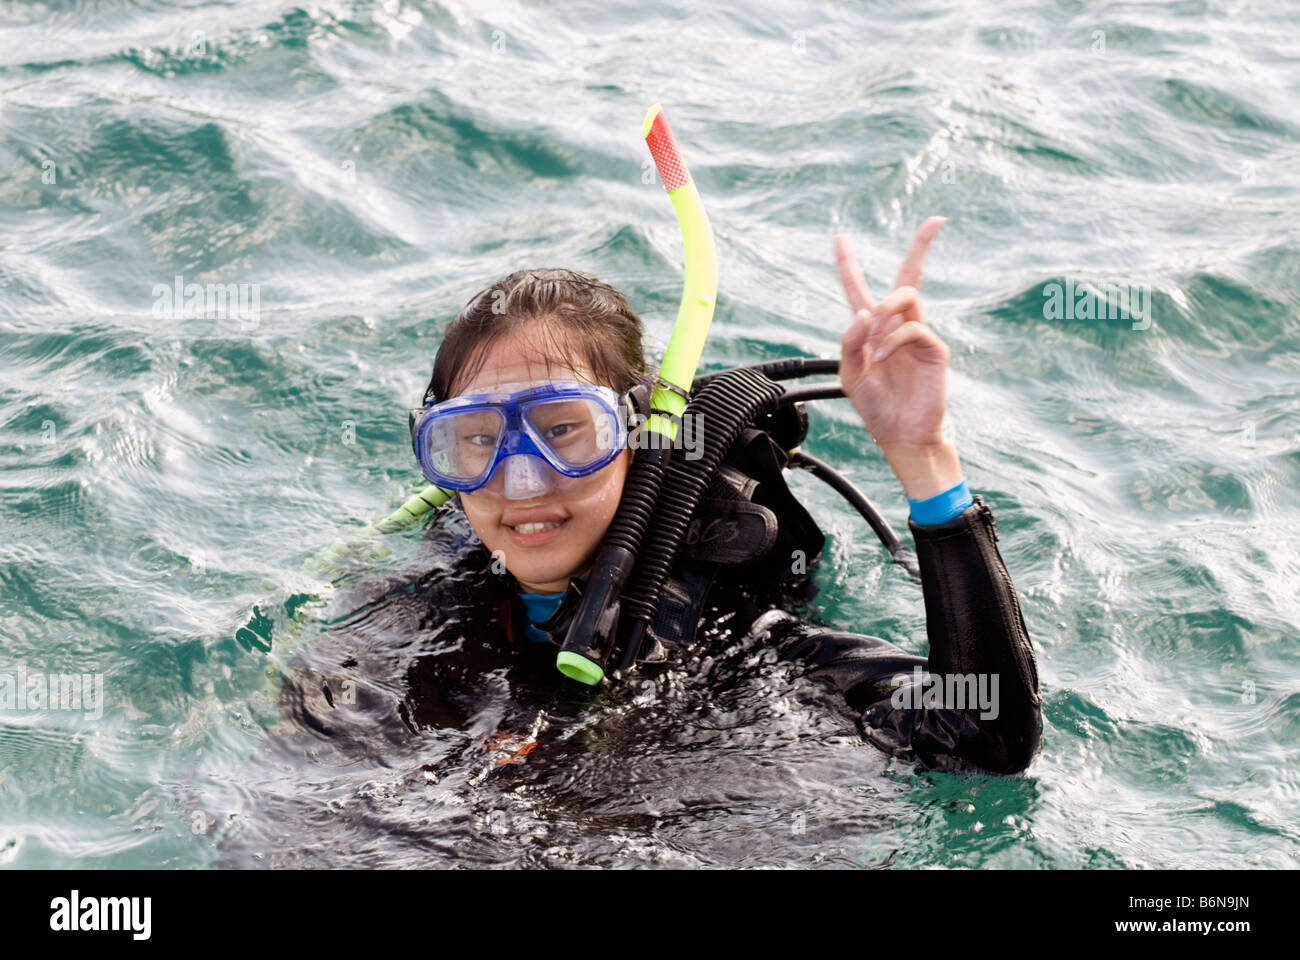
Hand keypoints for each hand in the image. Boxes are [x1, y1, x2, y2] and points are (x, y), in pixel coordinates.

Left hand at [834, 217, 961, 499]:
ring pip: (906, 296)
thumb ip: (850, 341)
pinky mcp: (934, 350)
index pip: (858, 290)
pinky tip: (880, 361)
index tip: (839, 236)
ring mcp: (918, 336)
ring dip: (885, 311)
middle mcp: (896, 327)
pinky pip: (912, 329)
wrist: (900, 435)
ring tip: (874, 342)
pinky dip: (892, 342)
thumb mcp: (849, 374)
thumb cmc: (876, 407)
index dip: (848, 264)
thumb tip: (864, 311)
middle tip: (934, 224)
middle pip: (906, 278)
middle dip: (920, 247)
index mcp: (871, 331)